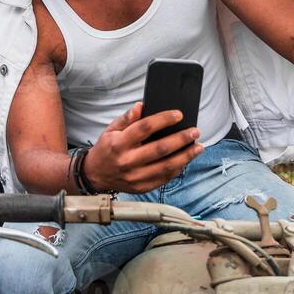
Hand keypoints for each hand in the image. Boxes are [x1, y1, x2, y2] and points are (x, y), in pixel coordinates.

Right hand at [83, 102, 203, 194]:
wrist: (95, 175)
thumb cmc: (106, 150)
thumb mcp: (110, 130)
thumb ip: (126, 119)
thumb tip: (141, 106)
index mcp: (119, 144)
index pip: (144, 128)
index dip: (163, 120)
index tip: (178, 115)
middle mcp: (127, 161)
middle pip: (159, 149)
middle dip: (180, 139)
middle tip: (194, 132)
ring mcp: (135, 177)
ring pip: (166, 166)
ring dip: (185, 156)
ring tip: (198, 147)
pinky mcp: (141, 187)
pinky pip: (164, 178)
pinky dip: (177, 169)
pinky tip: (185, 160)